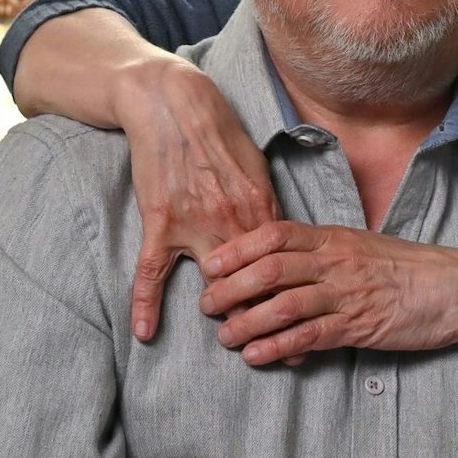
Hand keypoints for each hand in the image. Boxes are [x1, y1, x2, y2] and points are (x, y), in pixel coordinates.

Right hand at [114, 58, 278, 340]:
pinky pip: (152, 270)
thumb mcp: (254, 166)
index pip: (285, 266)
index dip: (299, 299)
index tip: (313, 327)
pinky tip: (145, 333)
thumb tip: (283, 237)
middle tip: (287, 354)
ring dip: (229, 317)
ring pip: (217, 283)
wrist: (173, 103)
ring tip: (240, 348)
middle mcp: (234, 220)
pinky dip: (147, 303)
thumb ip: (265, 205)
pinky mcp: (161, 220)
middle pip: (259, 283)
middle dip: (274, 320)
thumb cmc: (216, 132)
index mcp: (260, 207)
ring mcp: (196, 223)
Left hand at [203, 223, 457, 363]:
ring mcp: (347, 294)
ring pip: (283, 305)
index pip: (273, 235)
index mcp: (334, 237)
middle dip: (230, 289)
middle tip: (207, 306)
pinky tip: (257, 356)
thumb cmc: (409, 268)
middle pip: (268, 270)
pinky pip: (309, 336)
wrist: (457, 288)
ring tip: (225, 337)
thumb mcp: (361, 247)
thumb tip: (279, 266)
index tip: (209, 266)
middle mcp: (336, 261)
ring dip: (246, 323)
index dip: (236, 250)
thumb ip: (323, 253)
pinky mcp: (360, 326)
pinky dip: (278, 347)